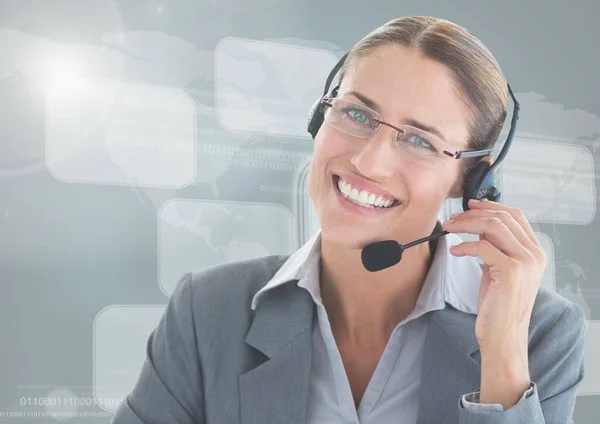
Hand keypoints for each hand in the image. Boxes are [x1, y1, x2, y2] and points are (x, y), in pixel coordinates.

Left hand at [442, 198, 546, 354]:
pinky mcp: (510, 272)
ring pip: (493, 227)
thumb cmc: (498, 306)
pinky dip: (464, 246)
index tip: (470, 205)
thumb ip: (496, 247)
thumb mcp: (498, 270)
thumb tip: (479, 226)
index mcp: (535, 252)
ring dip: (466, 224)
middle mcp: (534, 254)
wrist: (503, 336)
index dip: (491, 205)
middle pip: (502, 218)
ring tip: (449, 229)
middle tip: (452, 220)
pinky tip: (455, 251)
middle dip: (472, 214)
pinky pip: (482, 247)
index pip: (515, 216)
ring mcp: (525, 262)